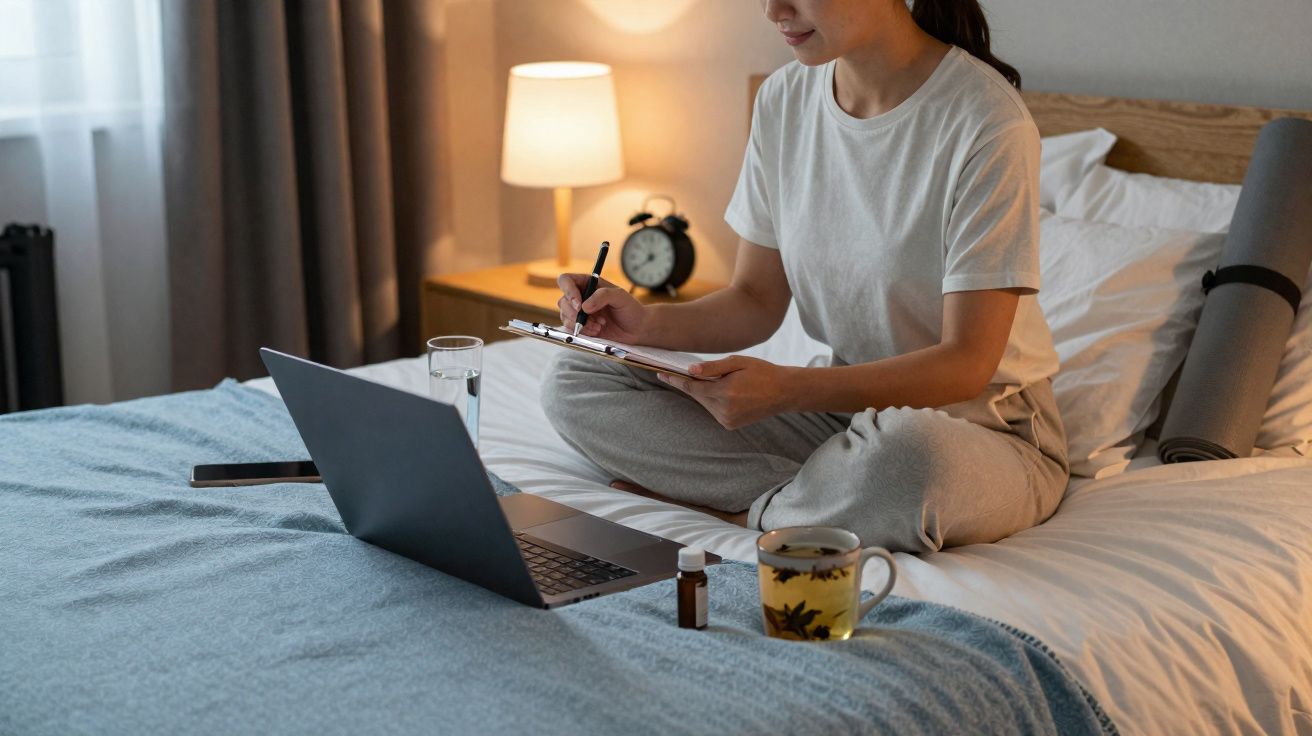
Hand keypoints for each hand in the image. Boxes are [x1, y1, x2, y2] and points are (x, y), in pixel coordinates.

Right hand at [556, 273, 648, 342]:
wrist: (637, 328)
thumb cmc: (630, 309)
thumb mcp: (620, 297)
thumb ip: (603, 296)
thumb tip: (584, 306)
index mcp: (588, 283)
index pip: (566, 281)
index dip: (568, 292)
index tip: (579, 305)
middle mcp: (581, 296)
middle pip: (563, 301)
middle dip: (575, 313)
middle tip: (591, 319)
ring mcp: (579, 312)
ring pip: (565, 316)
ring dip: (581, 323)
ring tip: (599, 325)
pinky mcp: (581, 326)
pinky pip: (571, 328)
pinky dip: (583, 331)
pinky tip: (598, 330)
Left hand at [658, 355, 793, 429]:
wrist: (784, 392)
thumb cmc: (761, 372)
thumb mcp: (738, 362)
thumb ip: (713, 367)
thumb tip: (690, 370)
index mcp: (726, 392)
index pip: (692, 387)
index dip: (675, 380)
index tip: (661, 374)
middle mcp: (724, 409)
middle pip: (697, 396)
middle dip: (689, 384)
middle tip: (676, 372)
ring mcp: (727, 420)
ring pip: (705, 403)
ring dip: (702, 392)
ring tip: (712, 380)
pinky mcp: (730, 425)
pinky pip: (714, 410)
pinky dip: (712, 400)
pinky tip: (721, 391)